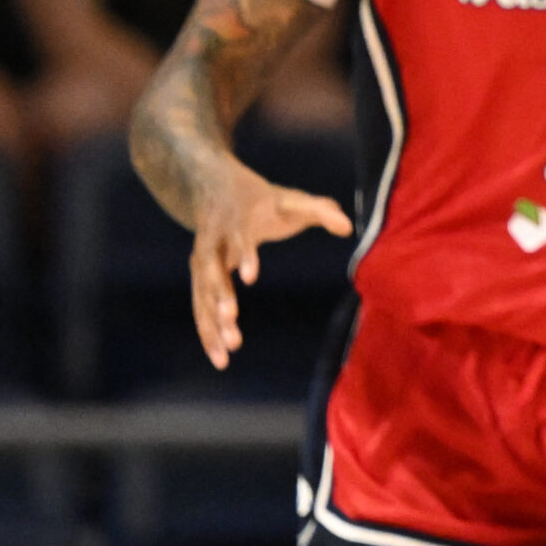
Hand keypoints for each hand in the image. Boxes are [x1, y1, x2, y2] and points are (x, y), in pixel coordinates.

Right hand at [186, 157, 351, 369]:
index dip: (245, 254)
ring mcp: (201, 260)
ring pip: (202, 294)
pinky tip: (219, 358)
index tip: (250, 277)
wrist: (213, 187)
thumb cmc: (262, 199)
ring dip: (212, 322)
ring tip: (228, 353)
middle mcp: (214, 240)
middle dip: (220, 294)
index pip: (240, 236)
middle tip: (231, 319)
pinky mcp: (198, 278)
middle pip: (211, 269)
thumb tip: (348, 227)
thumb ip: (320, 210)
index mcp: (239, 218)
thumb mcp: (291, 199)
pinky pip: (199, 308)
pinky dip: (207, 332)